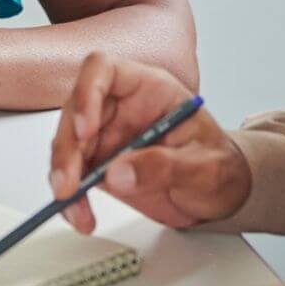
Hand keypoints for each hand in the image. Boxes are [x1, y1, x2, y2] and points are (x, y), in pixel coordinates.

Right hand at [49, 52, 249, 233]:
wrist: (220, 194)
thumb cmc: (220, 167)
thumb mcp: (206, 167)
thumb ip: (166, 166)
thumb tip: (118, 173)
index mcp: (149, 90)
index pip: (104, 70)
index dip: (87, 93)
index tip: (85, 129)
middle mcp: (122, 108)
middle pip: (76, 111)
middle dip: (67, 148)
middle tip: (69, 183)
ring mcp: (108, 136)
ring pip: (67, 145)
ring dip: (64, 176)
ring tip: (74, 206)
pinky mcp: (101, 165)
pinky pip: (74, 176)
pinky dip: (71, 199)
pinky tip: (80, 215)